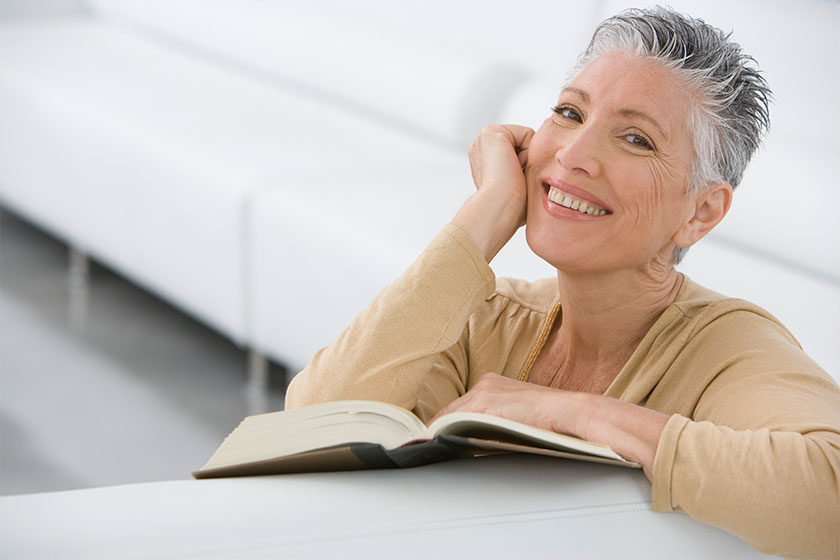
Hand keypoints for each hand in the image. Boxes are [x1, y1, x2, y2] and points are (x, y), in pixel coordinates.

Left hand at [430, 373, 577, 434]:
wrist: (567, 411)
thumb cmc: (550, 418)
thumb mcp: (517, 415)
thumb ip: (496, 421)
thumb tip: (478, 440)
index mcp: (493, 383)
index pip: (462, 405)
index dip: (447, 420)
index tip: (436, 433)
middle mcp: (485, 383)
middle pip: (451, 408)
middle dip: (438, 426)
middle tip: (424, 443)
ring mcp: (483, 392)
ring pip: (449, 414)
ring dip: (438, 430)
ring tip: (426, 445)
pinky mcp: (484, 405)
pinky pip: (454, 419)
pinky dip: (442, 431)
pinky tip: (436, 442)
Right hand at [453, 125, 534, 262]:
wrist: (499, 209)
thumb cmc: (510, 207)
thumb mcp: (519, 186)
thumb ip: (526, 172)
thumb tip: (546, 172)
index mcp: (486, 159)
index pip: (521, 152)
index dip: (527, 168)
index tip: (514, 184)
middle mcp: (482, 147)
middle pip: (525, 143)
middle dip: (527, 162)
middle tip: (515, 180)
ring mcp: (484, 138)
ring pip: (527, 139)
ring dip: (528, 160)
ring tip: (513, 175)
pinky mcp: (491, 132)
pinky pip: (527, 134)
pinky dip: (527, 154)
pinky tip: (513, 168)